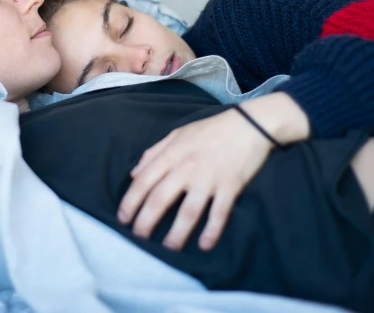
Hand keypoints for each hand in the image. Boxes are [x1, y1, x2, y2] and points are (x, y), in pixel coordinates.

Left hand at [117, 92, 309, 250]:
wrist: (251, 123)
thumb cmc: (211, 129)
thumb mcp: (178, 133)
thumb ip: (154, 152)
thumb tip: (134, 173)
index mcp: (172, 154)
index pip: (143, 181)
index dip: (130, 202)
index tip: (122, 219)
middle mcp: (186, 168)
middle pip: (160, 199)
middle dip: (146, 222)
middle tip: (138, 239)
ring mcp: (209, 178)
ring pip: (188, 211)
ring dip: (176, 234)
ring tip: (168, 249)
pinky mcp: (230, 186)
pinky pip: (219, 212)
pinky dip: (212, 230)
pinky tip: (205, 245)